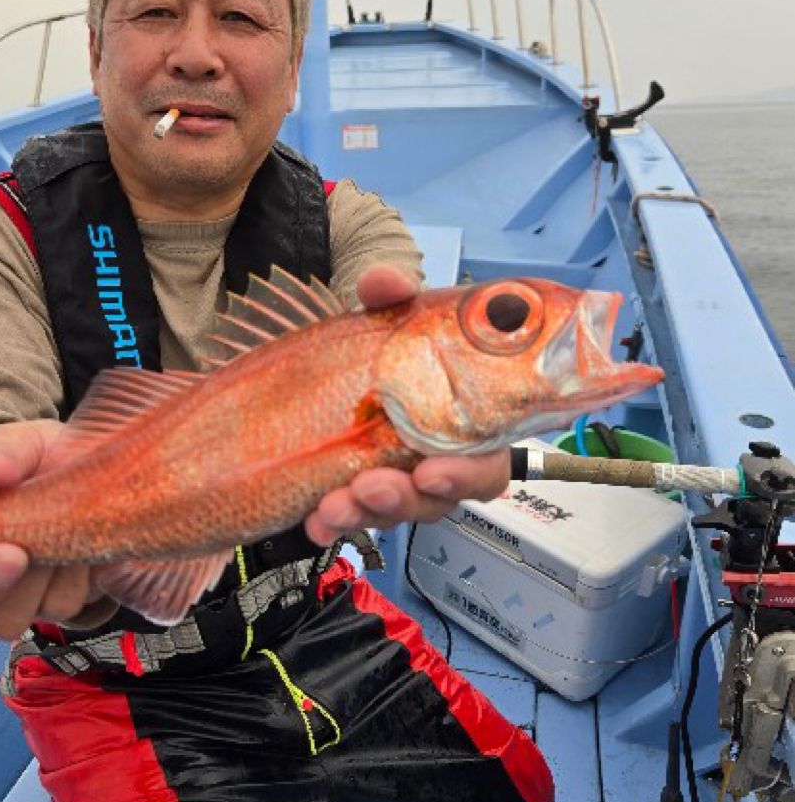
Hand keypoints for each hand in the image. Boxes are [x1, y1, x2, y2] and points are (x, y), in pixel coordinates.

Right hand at [0, 421, 104, 641]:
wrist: (87, 459)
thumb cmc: (37, 458)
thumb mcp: (18, 444)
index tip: (6, 552)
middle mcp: (0, 588)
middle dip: (20, 587)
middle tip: (34, 549)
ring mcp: (42, 595)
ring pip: (48, 610)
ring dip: (60, 573)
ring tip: (68, 528)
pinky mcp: (79, 592)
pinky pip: (86, 599)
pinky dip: (89, 570)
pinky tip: (89, 537)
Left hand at [304, 265, 509, 544]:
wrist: (328, 365)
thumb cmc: (383, 348)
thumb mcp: (386, 316)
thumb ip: (391, 294)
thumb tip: (384, 280)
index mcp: (463, 419)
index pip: (488, 461)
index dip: (468, 474)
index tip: (432, 471)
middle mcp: (435, 456)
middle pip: (440, 497)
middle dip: (408, 499)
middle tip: (375, 486)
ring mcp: (397, 479)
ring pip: (396, 511)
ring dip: (366, 511)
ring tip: (335, 502)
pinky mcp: (358, 494)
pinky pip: (353, 519)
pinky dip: (334, 521)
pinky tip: (314, 517)